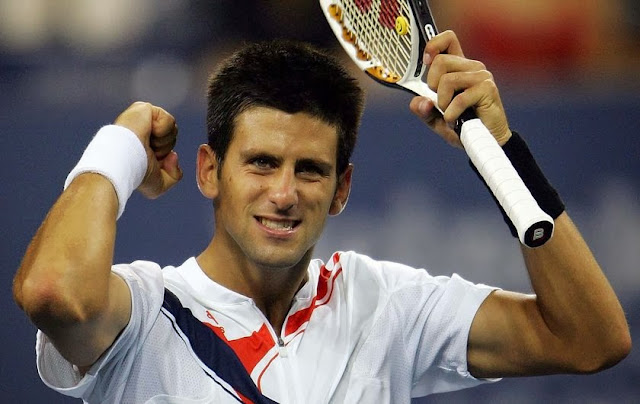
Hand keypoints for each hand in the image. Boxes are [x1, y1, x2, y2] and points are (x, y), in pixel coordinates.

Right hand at [114, 102, 182, 198]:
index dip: (165, 157)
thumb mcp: (159, 184)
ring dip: (163, 142)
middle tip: (148, 153)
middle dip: (165, 150)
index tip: (152, 162)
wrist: (123, 161)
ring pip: (173, 130)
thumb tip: (174, 156)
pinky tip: (147, 133)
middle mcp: (143, 129)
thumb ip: (174, 175)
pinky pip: (168, 120)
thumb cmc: (136, 173)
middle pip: (172, 137)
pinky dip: (162, 131)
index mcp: (144, 143)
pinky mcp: (144, 108)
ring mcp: (143, 118)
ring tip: (146, 144)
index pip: (168, 147)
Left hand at [409, 30, 511, 146]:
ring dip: (443, 104)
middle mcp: (471, 67)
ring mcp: (481, 76)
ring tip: (451, 114)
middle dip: (433, 86)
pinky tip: (457, 121)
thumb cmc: (463, 127)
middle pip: (440, 61)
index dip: (433, 45)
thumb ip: (423, 109)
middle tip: (442, 102)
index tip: (426, 61)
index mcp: (459, 68)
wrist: (485, 142)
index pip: (448, 40)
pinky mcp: (487, 89)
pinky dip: (451, 115)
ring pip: (447, 80)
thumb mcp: (435, 119)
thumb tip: (420, 101)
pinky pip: (458, 99)